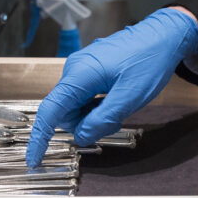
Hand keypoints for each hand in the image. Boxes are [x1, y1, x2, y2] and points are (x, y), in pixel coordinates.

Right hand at [25, 8, 197, 165]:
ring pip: (75, 107)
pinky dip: (96, 107)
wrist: (163, 37)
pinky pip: (83, 98)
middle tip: (114, 121)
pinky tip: (114, 101)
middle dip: (84, 125)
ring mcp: (80, 70)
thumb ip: (102, 120)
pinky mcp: (88, 71)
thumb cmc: (149, 62)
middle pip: (64, 113)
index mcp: (79, 76)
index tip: (34, 160)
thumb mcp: (129, 98)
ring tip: (118, 107)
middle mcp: (73, 71)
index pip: (50, 112)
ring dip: (92, 117)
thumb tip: (81, 137)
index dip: (40, 138)